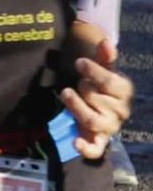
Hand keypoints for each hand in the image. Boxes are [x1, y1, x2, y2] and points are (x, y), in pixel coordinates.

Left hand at [63, 36, 133, 160]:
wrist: (99, 107)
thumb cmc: (100, 85)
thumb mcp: (103, 69)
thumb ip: (105, 56)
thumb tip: (106, 41)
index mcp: (124, 91)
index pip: (111, 82)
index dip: (93, 71)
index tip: (79, 63)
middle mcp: (120, 111)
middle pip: (96, 98)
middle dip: (83, 88)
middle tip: (78, 83)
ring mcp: (110, 127)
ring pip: (91, 119)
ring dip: (75, 106)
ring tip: (65, 93)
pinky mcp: (98, 140)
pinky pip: (96, 149)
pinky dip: (86, 148)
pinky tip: (76, 143)